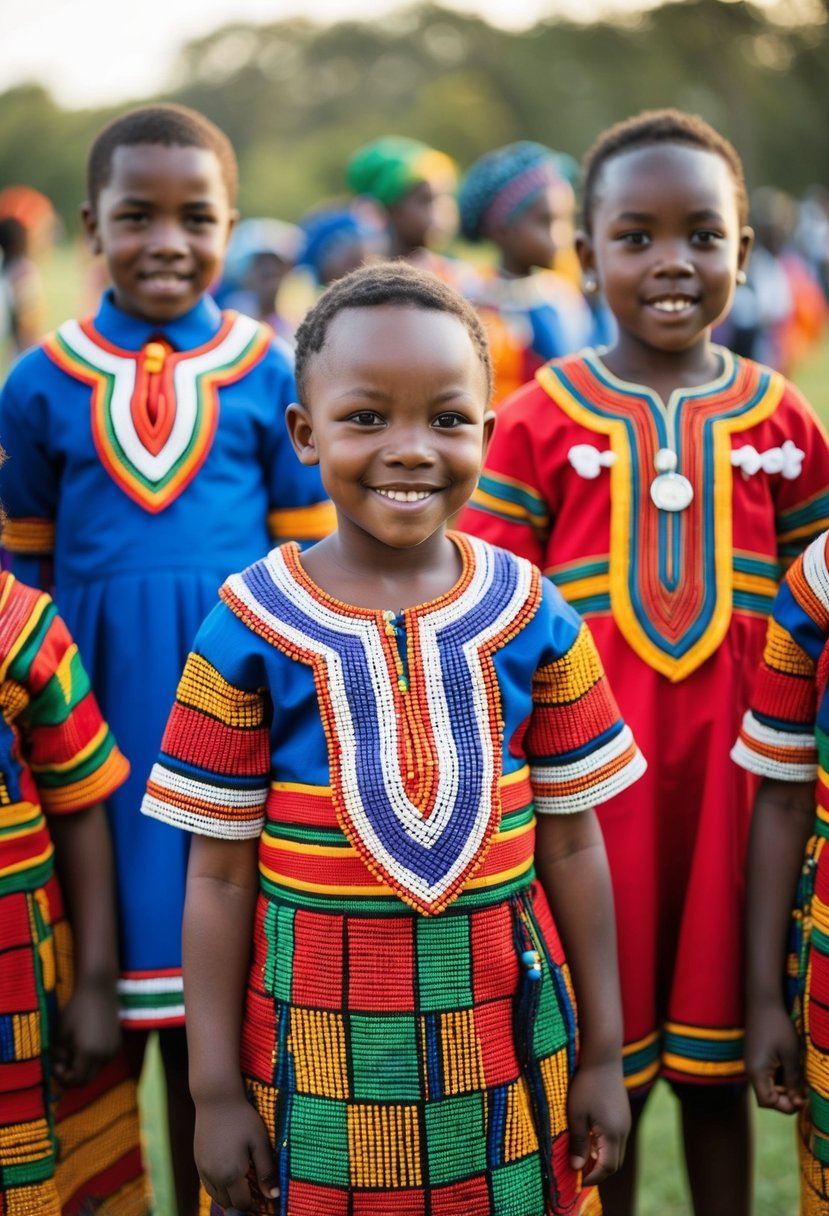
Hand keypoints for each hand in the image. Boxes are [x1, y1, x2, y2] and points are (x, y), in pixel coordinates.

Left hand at [53, 975, 120, 1087]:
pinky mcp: (117, 1045)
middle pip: (86, 1081)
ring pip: (95, 1071)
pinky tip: (86, 1044)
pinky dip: (92, 1060)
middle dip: (72, 1076)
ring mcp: (113, 1051)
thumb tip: (59, 1068)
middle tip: (62, 1063)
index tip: (55, 1064)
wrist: (99, 989)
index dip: (62, 1078)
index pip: (76, 1081)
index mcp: (89, 1053)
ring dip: (82, 1068)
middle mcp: (104, 1056)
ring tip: (73, 1050)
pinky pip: (103, 1062)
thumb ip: (59, 1056)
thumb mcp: (61, 1034)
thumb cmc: (76, 1009)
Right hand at [195, 1093, 278, 1212]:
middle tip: (255, 1192)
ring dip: (229, 1197)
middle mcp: (214, 1177)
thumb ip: (266, 1171)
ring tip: (243, 1187)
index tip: (263, 1198)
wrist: (216, 1099)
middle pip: (228, 1203)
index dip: (254, 1205)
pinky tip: (228, 1179)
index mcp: (232, 1174)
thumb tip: (274, 1196)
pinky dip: (218, 1188)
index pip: (242, 1204)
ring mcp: (203, 1170)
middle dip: (242, 1202)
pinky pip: (207, 1185)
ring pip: (216, 1196)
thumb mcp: (260, 1143)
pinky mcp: (198, 1162)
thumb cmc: (243, 1118)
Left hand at [567, 1059, 629, 1184]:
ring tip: (582, 1156)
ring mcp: (625, 1121)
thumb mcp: (576, 1115)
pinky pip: (617, 1138)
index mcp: (613, 1134)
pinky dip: (605, 1145)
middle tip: (579, 1172)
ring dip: (602, 1158)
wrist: (602, 1057)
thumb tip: (577, 1168)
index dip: (593, 1177)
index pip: (607, 1168)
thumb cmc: (586, 1085)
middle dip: (598, 1171)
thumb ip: (578, 1142)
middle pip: (615, 1163)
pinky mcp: (622, 1113)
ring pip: (617, 1150)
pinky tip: (589, 1137)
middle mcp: (623, 1131)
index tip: (578, 1181)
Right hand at [746, 1000, 803, 1113]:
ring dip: (783, 1086)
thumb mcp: (791, 1055)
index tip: (802, 1098)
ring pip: (768, 1086)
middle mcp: (751, 1071)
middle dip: (786, 1097)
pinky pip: (766, 1075)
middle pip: (767, 1097)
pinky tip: (789, 1066)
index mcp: (757, 1072)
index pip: (768, 1102)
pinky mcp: (755, 1057)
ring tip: (798, 1076)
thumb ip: (793, 1081)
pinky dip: (779, 1077)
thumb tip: (797, 1103)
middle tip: (803, 1089)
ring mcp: (752, 1063)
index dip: (785, 1105)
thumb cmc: (778, 1028)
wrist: (763, 1003)